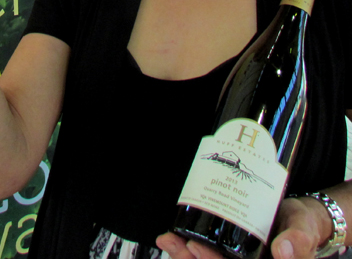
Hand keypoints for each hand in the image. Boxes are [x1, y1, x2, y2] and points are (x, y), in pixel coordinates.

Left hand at [157, 196, 331, 258]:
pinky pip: (206, 256)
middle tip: (174, 240)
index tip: (194, 246)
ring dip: (184, 256)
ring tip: (167, 239)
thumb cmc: (303, 226)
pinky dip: (187, 250)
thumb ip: (299, 241)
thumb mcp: (304, 230)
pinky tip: (173, 238)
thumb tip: (283, 251)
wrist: (300, 217)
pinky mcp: (228, 253)